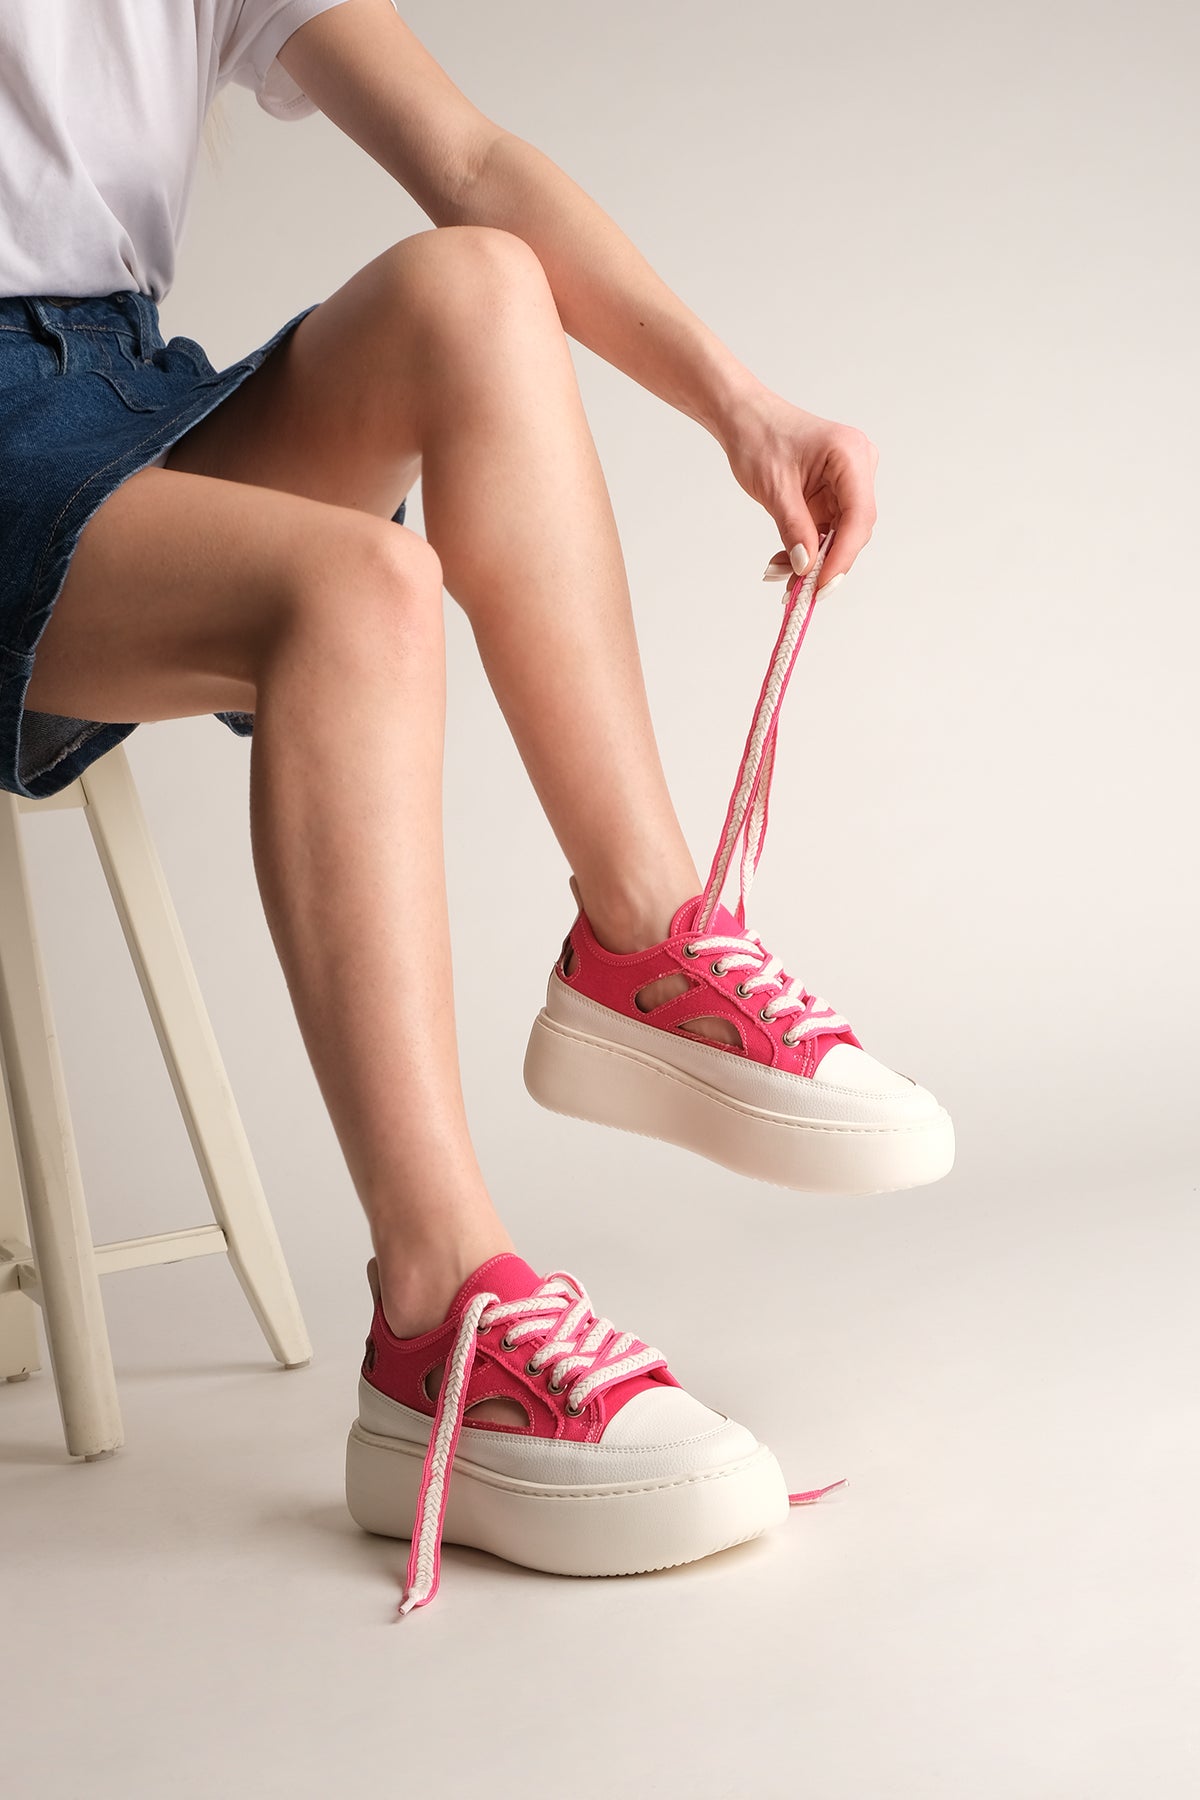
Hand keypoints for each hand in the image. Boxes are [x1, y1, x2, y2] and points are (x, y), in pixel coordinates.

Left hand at [719, 391, 878, 593]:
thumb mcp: (774, 488)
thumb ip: (794, 528)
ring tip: (781, 579)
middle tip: (800, 593)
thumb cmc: (759, 437)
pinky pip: (826, 530)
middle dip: (826, 563)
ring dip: (813, 561)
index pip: (859, 516)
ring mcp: (847, 482)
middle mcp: (857, 467)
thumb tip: (807, 568)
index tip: (821, 585)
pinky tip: (783, 564)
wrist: (744, 419)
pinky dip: (806, 549)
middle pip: (854, 529)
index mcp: (850, 455)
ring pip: (840, 534)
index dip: (843, 556)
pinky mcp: (833, 495)